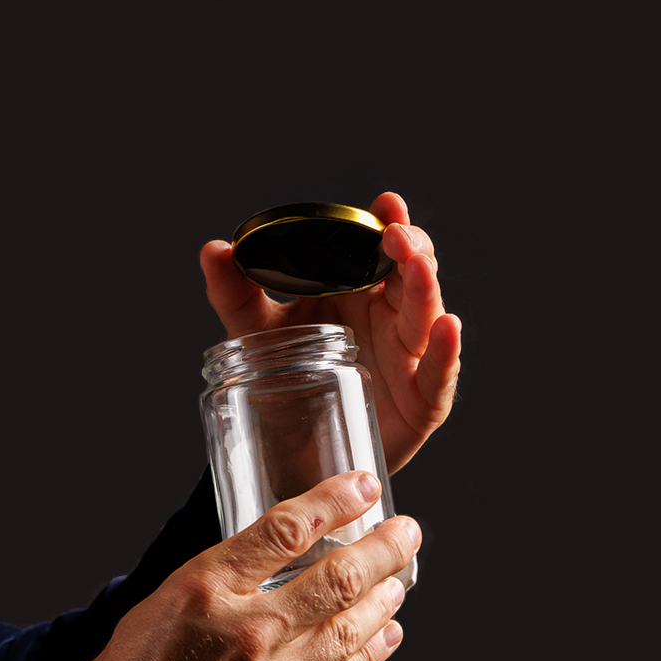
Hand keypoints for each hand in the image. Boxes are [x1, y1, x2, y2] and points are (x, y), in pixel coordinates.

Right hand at [0, 471, 419, 660]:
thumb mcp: (155, 608)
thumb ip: (216, 580)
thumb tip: (269, 556)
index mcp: (204, 591)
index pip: (285, 529)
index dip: (334, 501)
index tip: (362, 485)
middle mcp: (247, 632)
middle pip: (337, 576)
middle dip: (382, 547)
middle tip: (404, 530)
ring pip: (350, 626)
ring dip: (384, 595)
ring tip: (399, 576)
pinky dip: (372, 649)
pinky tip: (387, 632)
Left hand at [200, 191, 461, 473]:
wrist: (294, 457)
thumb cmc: (287, 386)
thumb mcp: (256, 334)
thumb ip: (235, 294)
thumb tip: (213, 252)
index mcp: (359, 292)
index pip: (380, 248)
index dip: (388, 223)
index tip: (386, 203)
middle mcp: (390, 318)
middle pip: (412, 274)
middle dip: (411, 249)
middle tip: (395, 235)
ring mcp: (409, 358)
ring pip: (426, 316)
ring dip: (425, 290)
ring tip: (417, 267)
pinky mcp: (421, 400)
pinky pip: (438, 373)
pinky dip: (445, 351)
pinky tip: (447, 328)